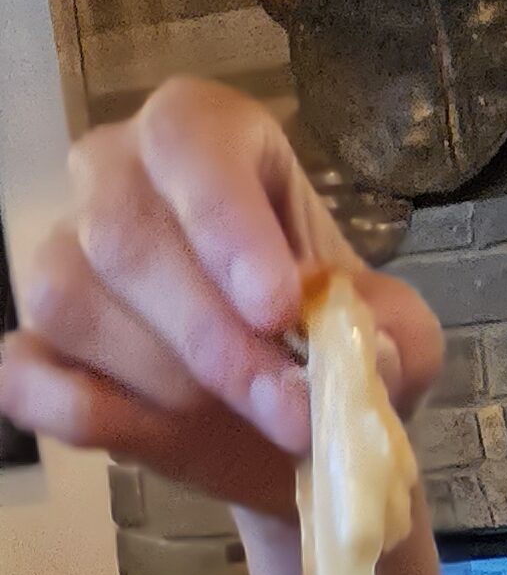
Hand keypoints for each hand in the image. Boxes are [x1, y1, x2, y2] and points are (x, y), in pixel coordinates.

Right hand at [0, 80, 442, 519]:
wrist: (296, 435)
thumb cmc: (340, 351)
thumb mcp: (402, 339)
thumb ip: (393, 337)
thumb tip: (361, 360)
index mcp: (212, 141)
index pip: (187, 139)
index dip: (223, 219)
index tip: (279, 307)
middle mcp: (120, 179)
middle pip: (123, 230)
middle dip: (214, 337)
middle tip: (293, 410)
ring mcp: (66, 262)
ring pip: (72, 299)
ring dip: (167, 381)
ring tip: (246, 420)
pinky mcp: (36, 349)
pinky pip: (24, 372)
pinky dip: (80, 411)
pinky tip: (150, 435)